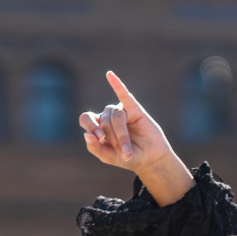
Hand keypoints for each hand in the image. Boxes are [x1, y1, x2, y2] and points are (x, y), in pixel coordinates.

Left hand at [79, 71, 194, 206]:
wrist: (151, 160)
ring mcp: (121, 111)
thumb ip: (95, 148)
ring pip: (115, 116)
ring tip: (128, 151)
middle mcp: (108, 116)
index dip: (91, 126)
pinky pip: (124, 95)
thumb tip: (86, 134)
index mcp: (98, 125)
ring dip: (121, 135)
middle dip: (113, 138)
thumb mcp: (109, 157)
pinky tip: (110, 75)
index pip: (86, 118)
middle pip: (103, 120)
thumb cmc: (129, 158)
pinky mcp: (134, 109)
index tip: (100, 139)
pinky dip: (117, 85)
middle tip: (122, 152)